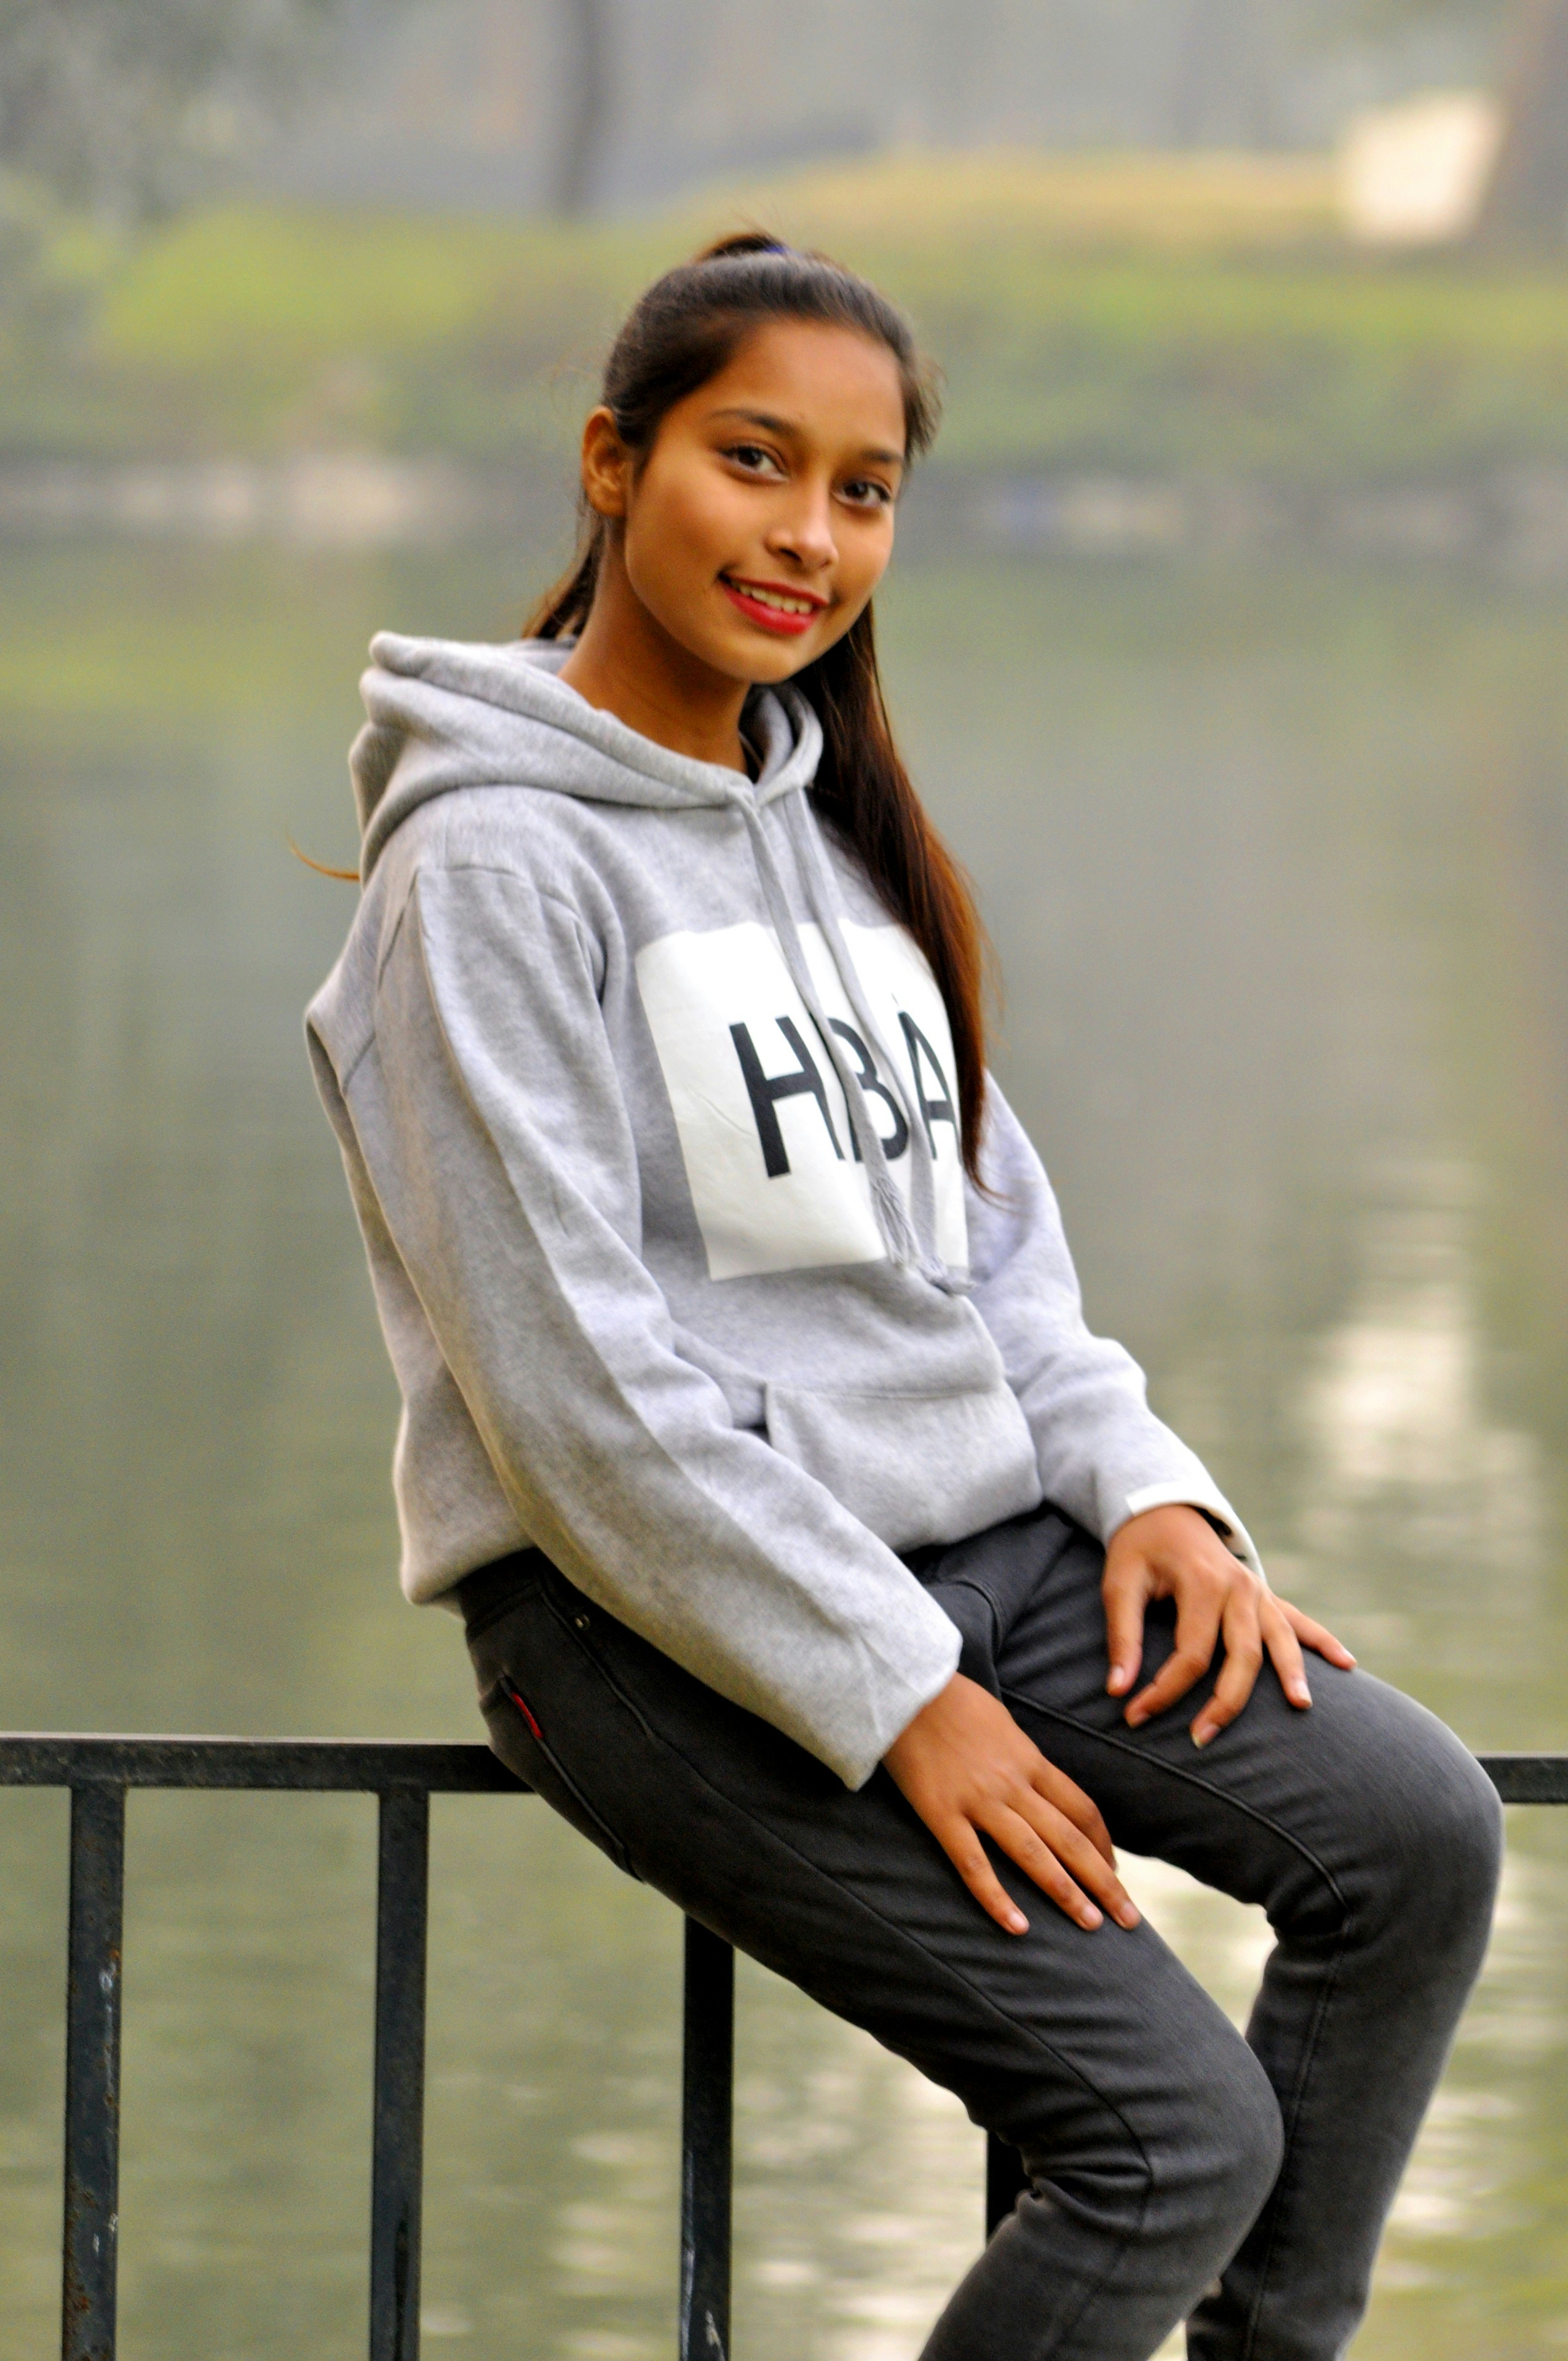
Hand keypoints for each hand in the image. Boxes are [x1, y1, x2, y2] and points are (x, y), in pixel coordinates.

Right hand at [883, 1673, 1140, 1936]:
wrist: (906, 1686)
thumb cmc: (952, 1700)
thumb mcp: (1002, 1723)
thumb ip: (1021, 1756)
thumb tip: (1037, 1781)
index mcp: (1030, 1760)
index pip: (1082, 1809)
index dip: (1103, 1844)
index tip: (1115, 1871)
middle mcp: (1014, 1784)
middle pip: (1070, 1838)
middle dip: (1103, 1881)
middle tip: (1129, 1919)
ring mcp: (979, 1800)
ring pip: (1033, 1854)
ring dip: (1066, 1892)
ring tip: (1091, 1926)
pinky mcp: (942, 1813)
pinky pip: (973, 1863)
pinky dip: (996, 1897)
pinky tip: (1017, 1927)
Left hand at [1104, 1505, 1355, 1746]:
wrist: (1164, 1509)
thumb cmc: (1139, 1549)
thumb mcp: (1119, 1583)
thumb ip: (1122, 1636)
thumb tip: (1117, 1691)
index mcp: (1202, 1583)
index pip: (1191, 1653)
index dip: (1164, 1691)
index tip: (1135, 1715)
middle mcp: (1238, 1587)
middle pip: (1242, 1655)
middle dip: (1225, 1702)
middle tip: (1203, 1739)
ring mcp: (1257, 1590)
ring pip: (1280, 1640)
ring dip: (1291, 1673)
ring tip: (1301, 1706)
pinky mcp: (1264, 1595)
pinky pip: (1298, 1620)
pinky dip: (1322, 1641)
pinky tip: (1347, 1664)